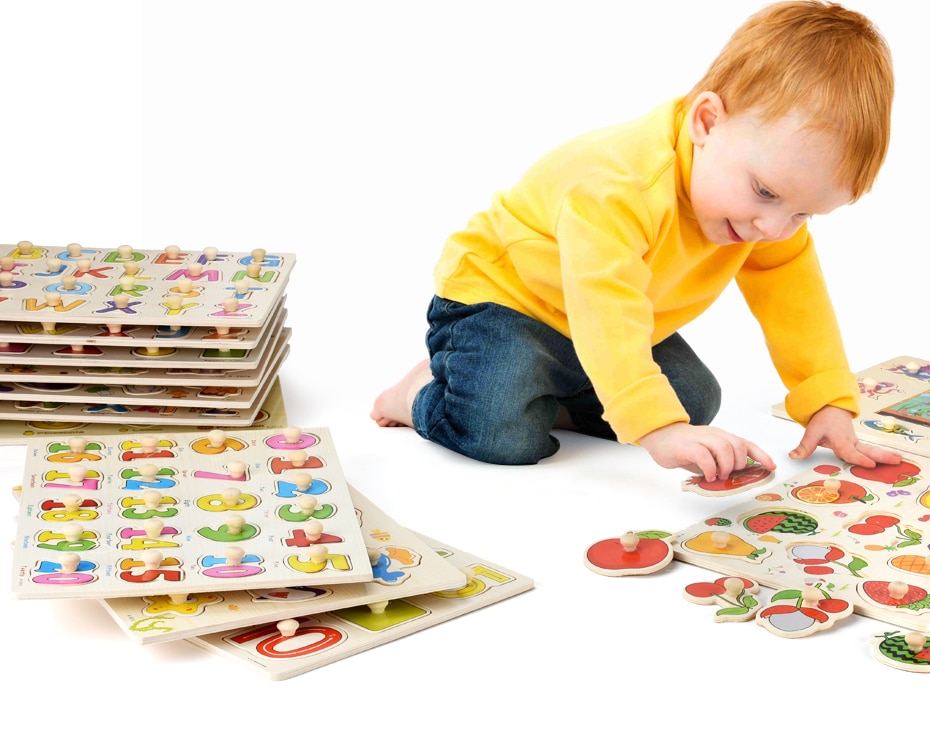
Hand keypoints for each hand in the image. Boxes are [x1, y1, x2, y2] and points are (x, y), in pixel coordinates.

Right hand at [639, 422, 775, 481]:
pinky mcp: (687, 446)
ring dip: (726, 466)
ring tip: (718, 476)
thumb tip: (736, 479)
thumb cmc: (684, 447)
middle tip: (729, 475)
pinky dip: (710, 468)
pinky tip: (708, 476)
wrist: (660, 435)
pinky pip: (704, 456)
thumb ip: (720, 462)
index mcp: (721, 437)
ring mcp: (701, 439)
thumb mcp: (707, 454)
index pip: (746, 443)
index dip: (761, 455)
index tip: (771, 467)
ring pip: (724, 448)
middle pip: (738, 445)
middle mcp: (714, 435)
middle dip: (739, 463)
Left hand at [789, 405, 901, 466]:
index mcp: (841, 441)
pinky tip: (890, 460)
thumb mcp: (812, 432)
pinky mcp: (856, 443)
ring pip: (871, 450)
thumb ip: (805, 446)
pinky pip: (868, 450)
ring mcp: (855, 442)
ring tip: (899, 460)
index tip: (870, 464)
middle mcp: (851, 442)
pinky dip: (880, 455)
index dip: (859, 459)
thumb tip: (794, 456)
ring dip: (885, 455)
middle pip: (867, 451)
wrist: (830, 406)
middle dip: (881, 456)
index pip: (850, 452)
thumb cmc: (823, 419)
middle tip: (896, 460)